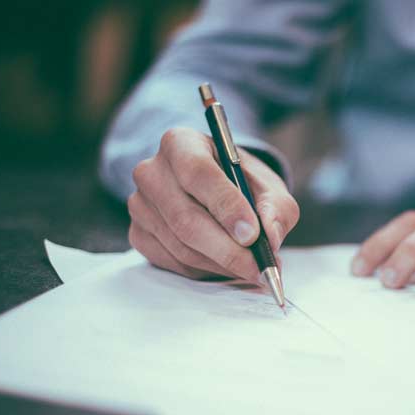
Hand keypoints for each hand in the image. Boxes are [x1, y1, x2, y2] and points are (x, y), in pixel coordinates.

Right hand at [127, 127, 298, 280]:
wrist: (217, 190)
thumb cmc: (242, 184)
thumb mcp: (268, 187)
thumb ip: (276, 208)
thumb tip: (270, 236)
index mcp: (181, 143)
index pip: (198, 172)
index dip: (226, 206)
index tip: (252, 234)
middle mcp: (152, 171)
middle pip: (185, 218)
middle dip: (228, 249)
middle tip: (259, 267)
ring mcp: (140, 204)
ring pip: (181, 246)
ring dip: (221, 264)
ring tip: (251, 268)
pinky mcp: (138, 234)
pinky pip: (173, 262)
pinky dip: (205, 270)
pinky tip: (226, 265)